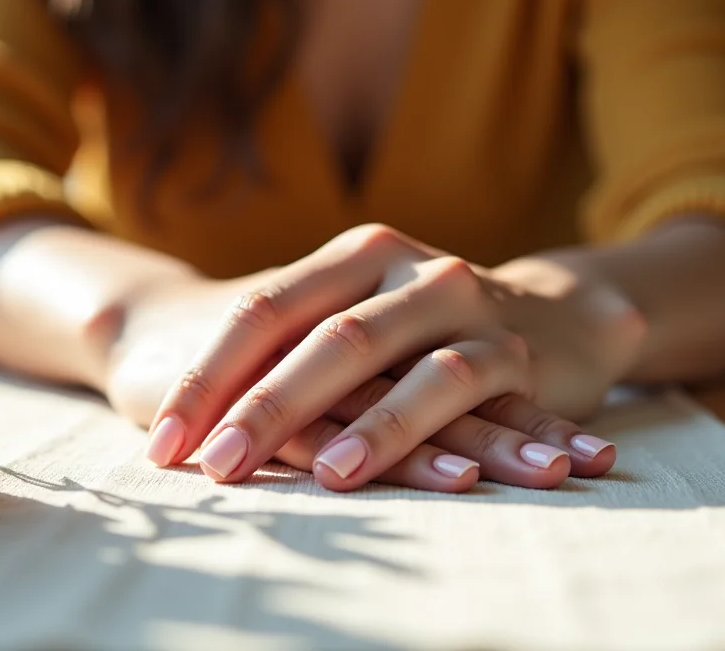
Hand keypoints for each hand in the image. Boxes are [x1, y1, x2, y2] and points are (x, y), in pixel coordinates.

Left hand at [145, 224, 647, 491]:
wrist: (561, 317)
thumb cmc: (430, 334)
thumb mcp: (365, 327)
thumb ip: (300, 357)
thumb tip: (199, 423)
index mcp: (354, 255)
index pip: (263, 310)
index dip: (207, 375)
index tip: (163, 441)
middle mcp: (404, 267)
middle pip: (313, 332)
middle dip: (253, 402)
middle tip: (205, 463)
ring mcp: (459, 303)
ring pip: (377, 354)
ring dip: (322, 416)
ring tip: (280, 468)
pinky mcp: (509, 352)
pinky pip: (451, 388)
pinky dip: (404, 428)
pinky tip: (359, 469)